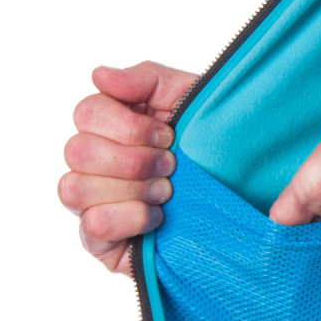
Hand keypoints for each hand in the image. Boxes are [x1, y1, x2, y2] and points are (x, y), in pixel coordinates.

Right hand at [59, 62, 196, 274]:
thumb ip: (146, 80)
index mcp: (111, 129)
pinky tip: (159, 218)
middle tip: (171, 167)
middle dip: (134, 159)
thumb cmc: (214, 152)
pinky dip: (130, 218)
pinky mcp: (105, 245)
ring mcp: (95, 206)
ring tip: (167, 193)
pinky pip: (93, 227)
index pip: (86, 114)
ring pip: (75, 189)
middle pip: (77, 151)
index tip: (168, 135)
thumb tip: (99, 76)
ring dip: (130, 188)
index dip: (129, 125)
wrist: (246, 202)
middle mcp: (95, 166)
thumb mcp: (189, 101)